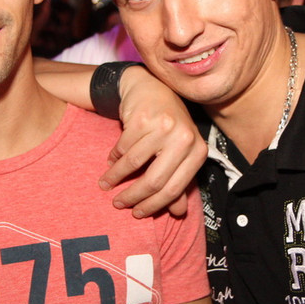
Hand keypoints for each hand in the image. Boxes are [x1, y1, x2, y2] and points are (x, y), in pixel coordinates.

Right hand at [100, 67, 205, 217]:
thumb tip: (178, 213)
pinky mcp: (142, 118)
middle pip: (155, 180)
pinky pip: (122, 147)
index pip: (174, 189)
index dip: (154, 205)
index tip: (138, 213)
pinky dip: (114, 158)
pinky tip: (111, 160)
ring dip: (116, 177)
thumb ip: (179, 183)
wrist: (153, 90)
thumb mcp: (180, 154)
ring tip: (106, 184)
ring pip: (134, 163)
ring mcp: (163, 126)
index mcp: (198, 151)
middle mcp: (184, 138)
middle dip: (133, 196)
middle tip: (119, 204)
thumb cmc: (168, 127)